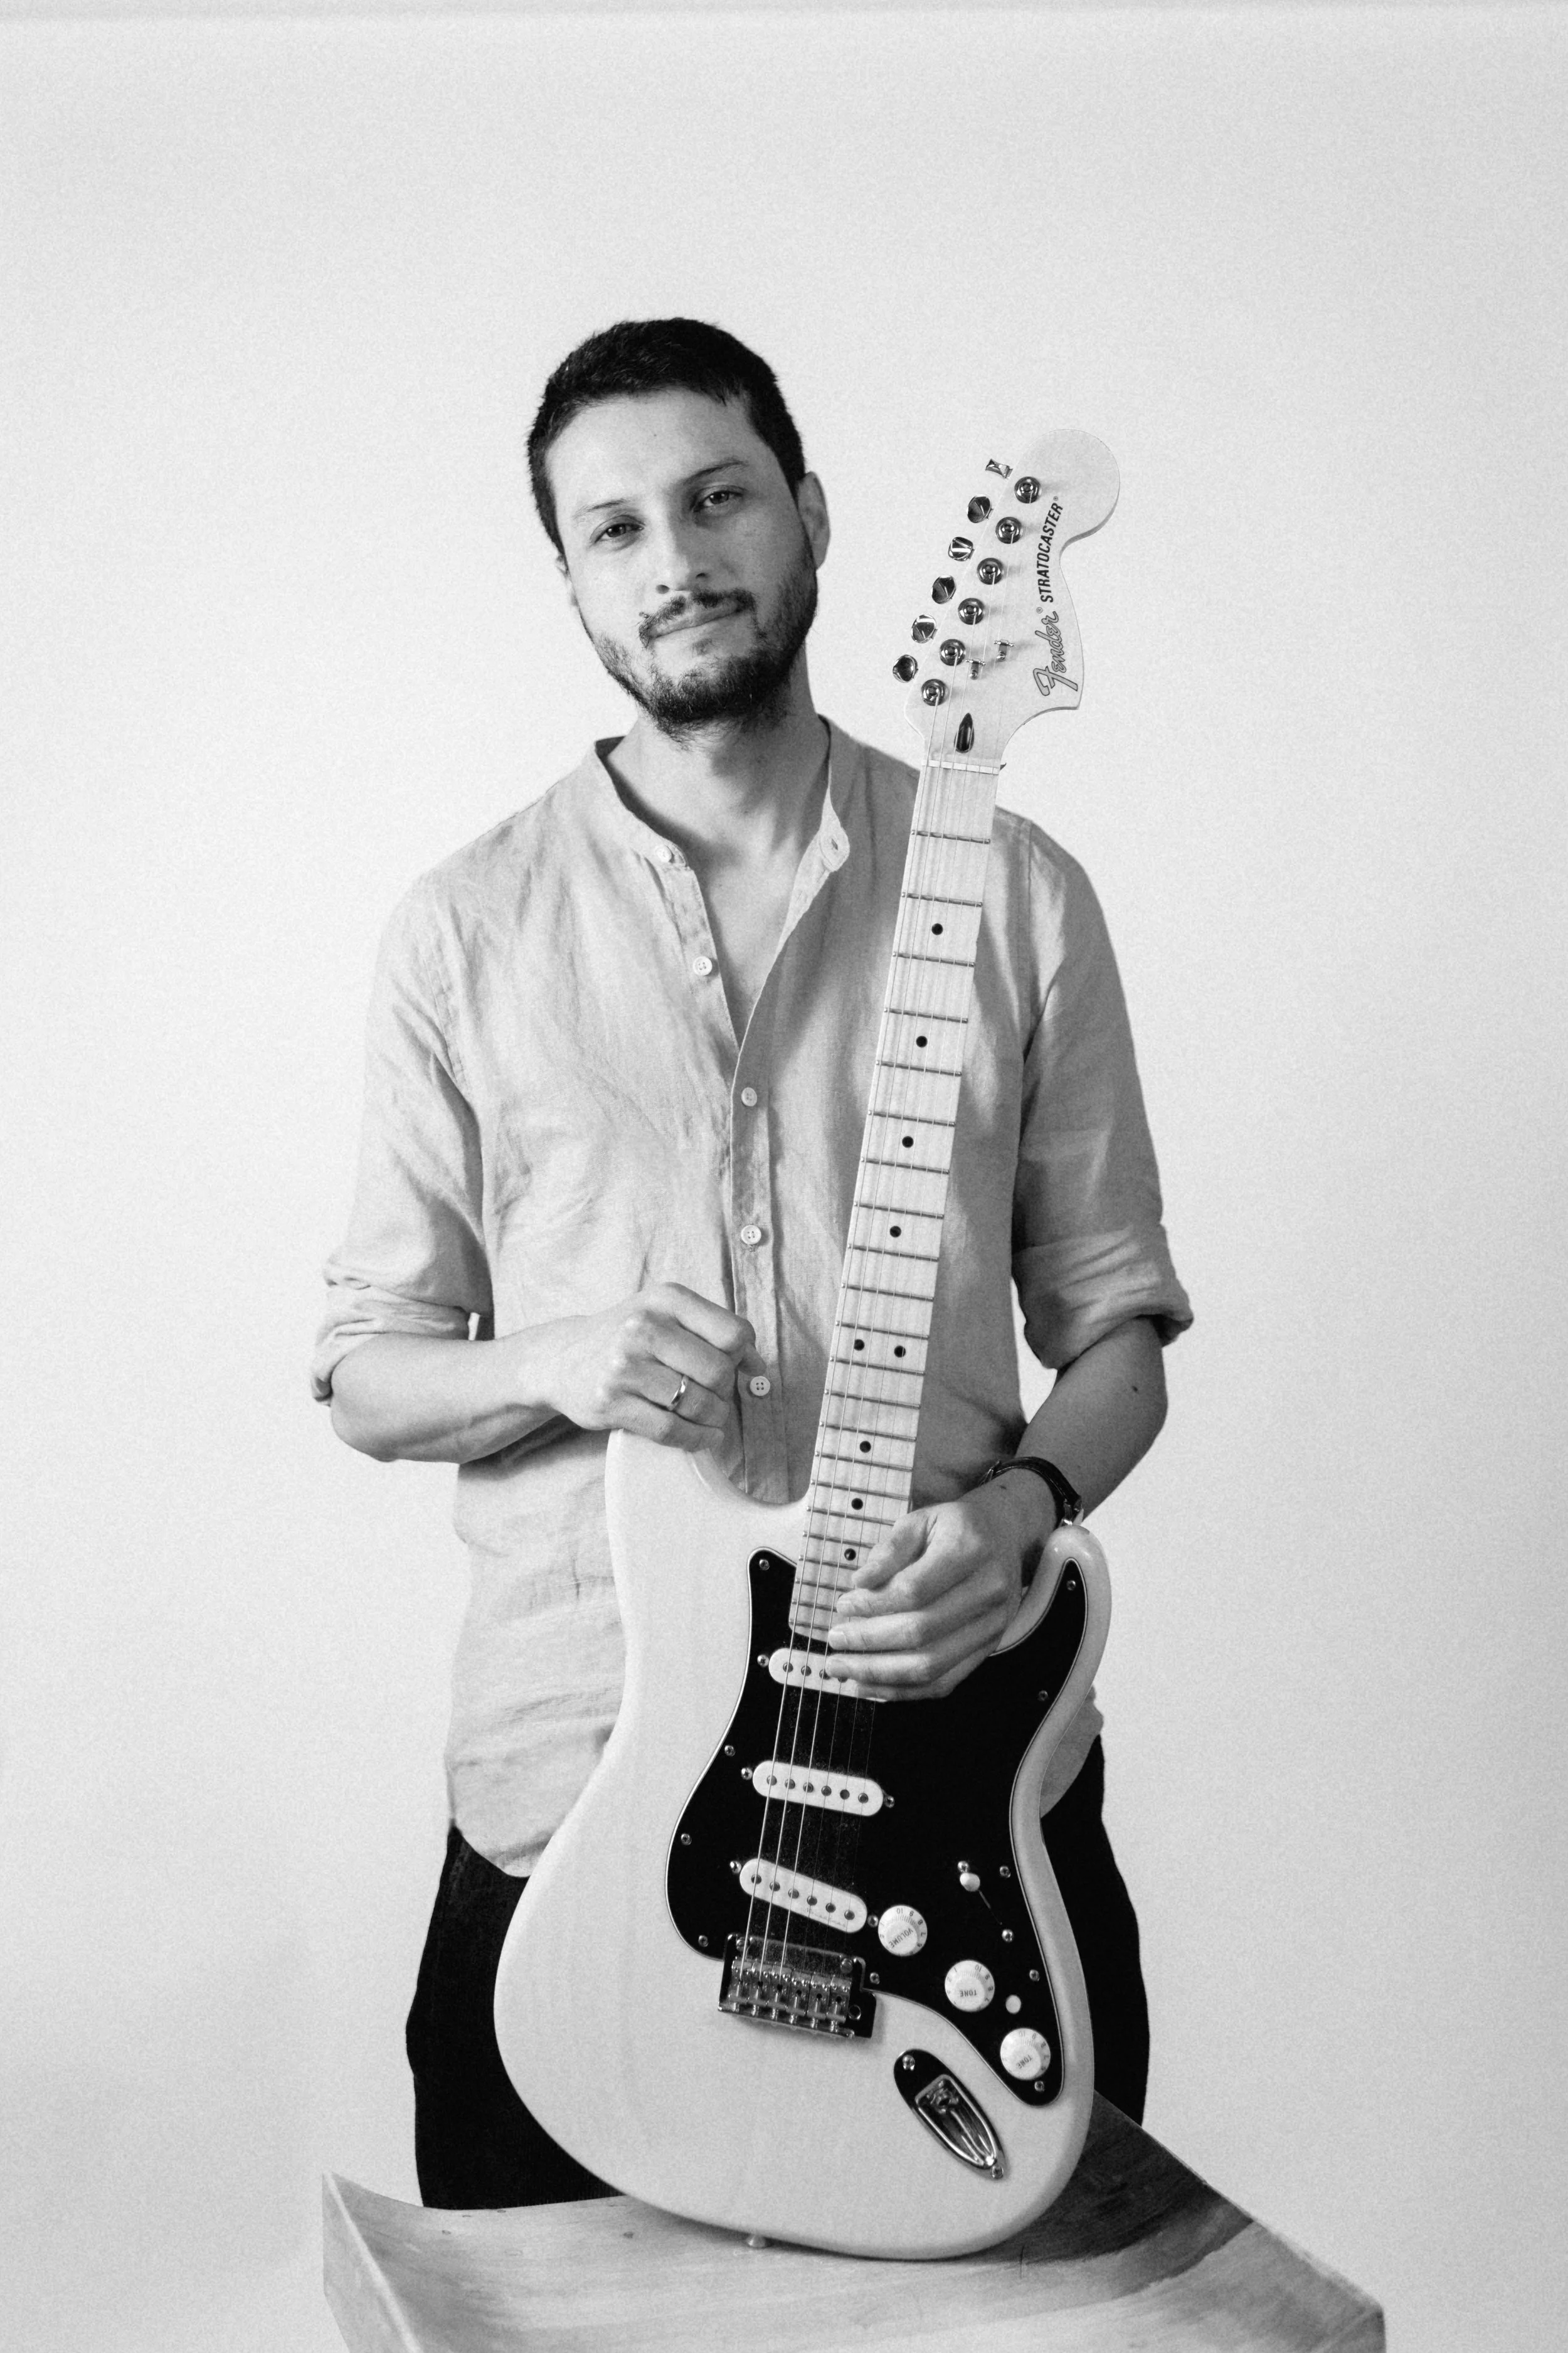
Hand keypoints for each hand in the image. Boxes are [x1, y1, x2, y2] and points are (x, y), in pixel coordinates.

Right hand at [541, 1282, 761, 1452]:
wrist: (561, 1358)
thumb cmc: (626, 1336)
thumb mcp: (665, 1315)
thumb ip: (713, 1331)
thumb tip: (758, 1366)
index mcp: (665, 1299)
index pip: (732, 1333)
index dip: (745, 1356)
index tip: (741, 1368)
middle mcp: (643, 1327)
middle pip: (718, 1371)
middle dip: (726, 1390)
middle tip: (717, 1395)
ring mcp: (624, 1366)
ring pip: (697, 1403)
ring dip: (713, 1417)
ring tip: (710, 1416)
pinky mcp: (611, 1402)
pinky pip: (671, 1429)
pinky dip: (695, 1438)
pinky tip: (701, 1436)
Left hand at [823, 1474, 1055, 1698]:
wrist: (1003, 1537)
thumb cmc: (952, 1528)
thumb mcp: (919, 1521)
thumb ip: (889, 1550)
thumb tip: (859, 1583)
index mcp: (969, 1549)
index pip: (914, 1590)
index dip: (873, 1604)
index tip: (843, 1605)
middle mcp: (988, 1590)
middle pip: (921, 1631)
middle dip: (868, 1641)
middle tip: (834, 1639)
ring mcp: (992, 1625)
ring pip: (930, 1666)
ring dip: (879, 1673)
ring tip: (842, 1668)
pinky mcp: (987, 1648)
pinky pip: (943, 1683)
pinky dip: (902, 1691)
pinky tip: (870, 1685)